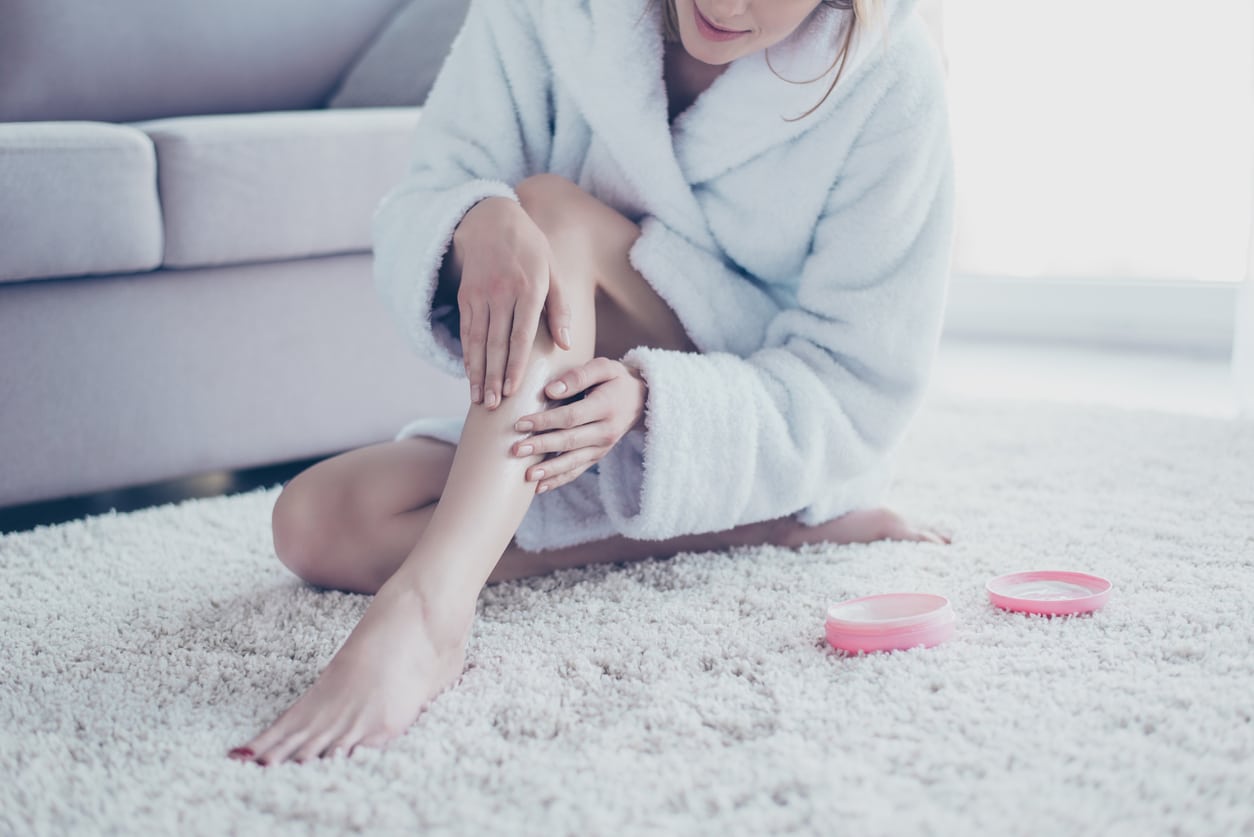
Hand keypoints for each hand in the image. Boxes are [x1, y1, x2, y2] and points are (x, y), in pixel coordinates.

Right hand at [451, 197, 573, 408]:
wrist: (491, 220)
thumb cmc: (531, 249)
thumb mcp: (553, 271)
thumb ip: (561, 308)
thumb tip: (566, 343)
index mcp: (528, 289)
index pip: (520, 335)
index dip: (515, 365)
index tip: (513, 390)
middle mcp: (501, 294)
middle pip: (495, 343)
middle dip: (493, 377)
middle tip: (493, 406)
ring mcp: (480, 295)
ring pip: (477, 341)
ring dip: (477, 372)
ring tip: (479, 400)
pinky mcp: (465, 296)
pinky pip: (465, 331)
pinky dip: (467, 355)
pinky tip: (470, 375)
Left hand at [509, 357, 646, 493]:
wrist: (640, 399)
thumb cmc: (615, 379)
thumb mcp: (603, 367)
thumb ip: (578, 376)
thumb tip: (549, 390)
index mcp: (606, 407)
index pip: (571, 416)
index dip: (545, 421)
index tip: (520, 422)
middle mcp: (606, 431)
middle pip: (569, 441)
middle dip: (541, 447)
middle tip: (516, 450)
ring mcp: (603, 447)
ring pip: (573, 462)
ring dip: (549, 470)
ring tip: (527, 475)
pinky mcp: (597, 457)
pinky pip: (577, 471)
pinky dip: (558, 480)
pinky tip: (539, 487)